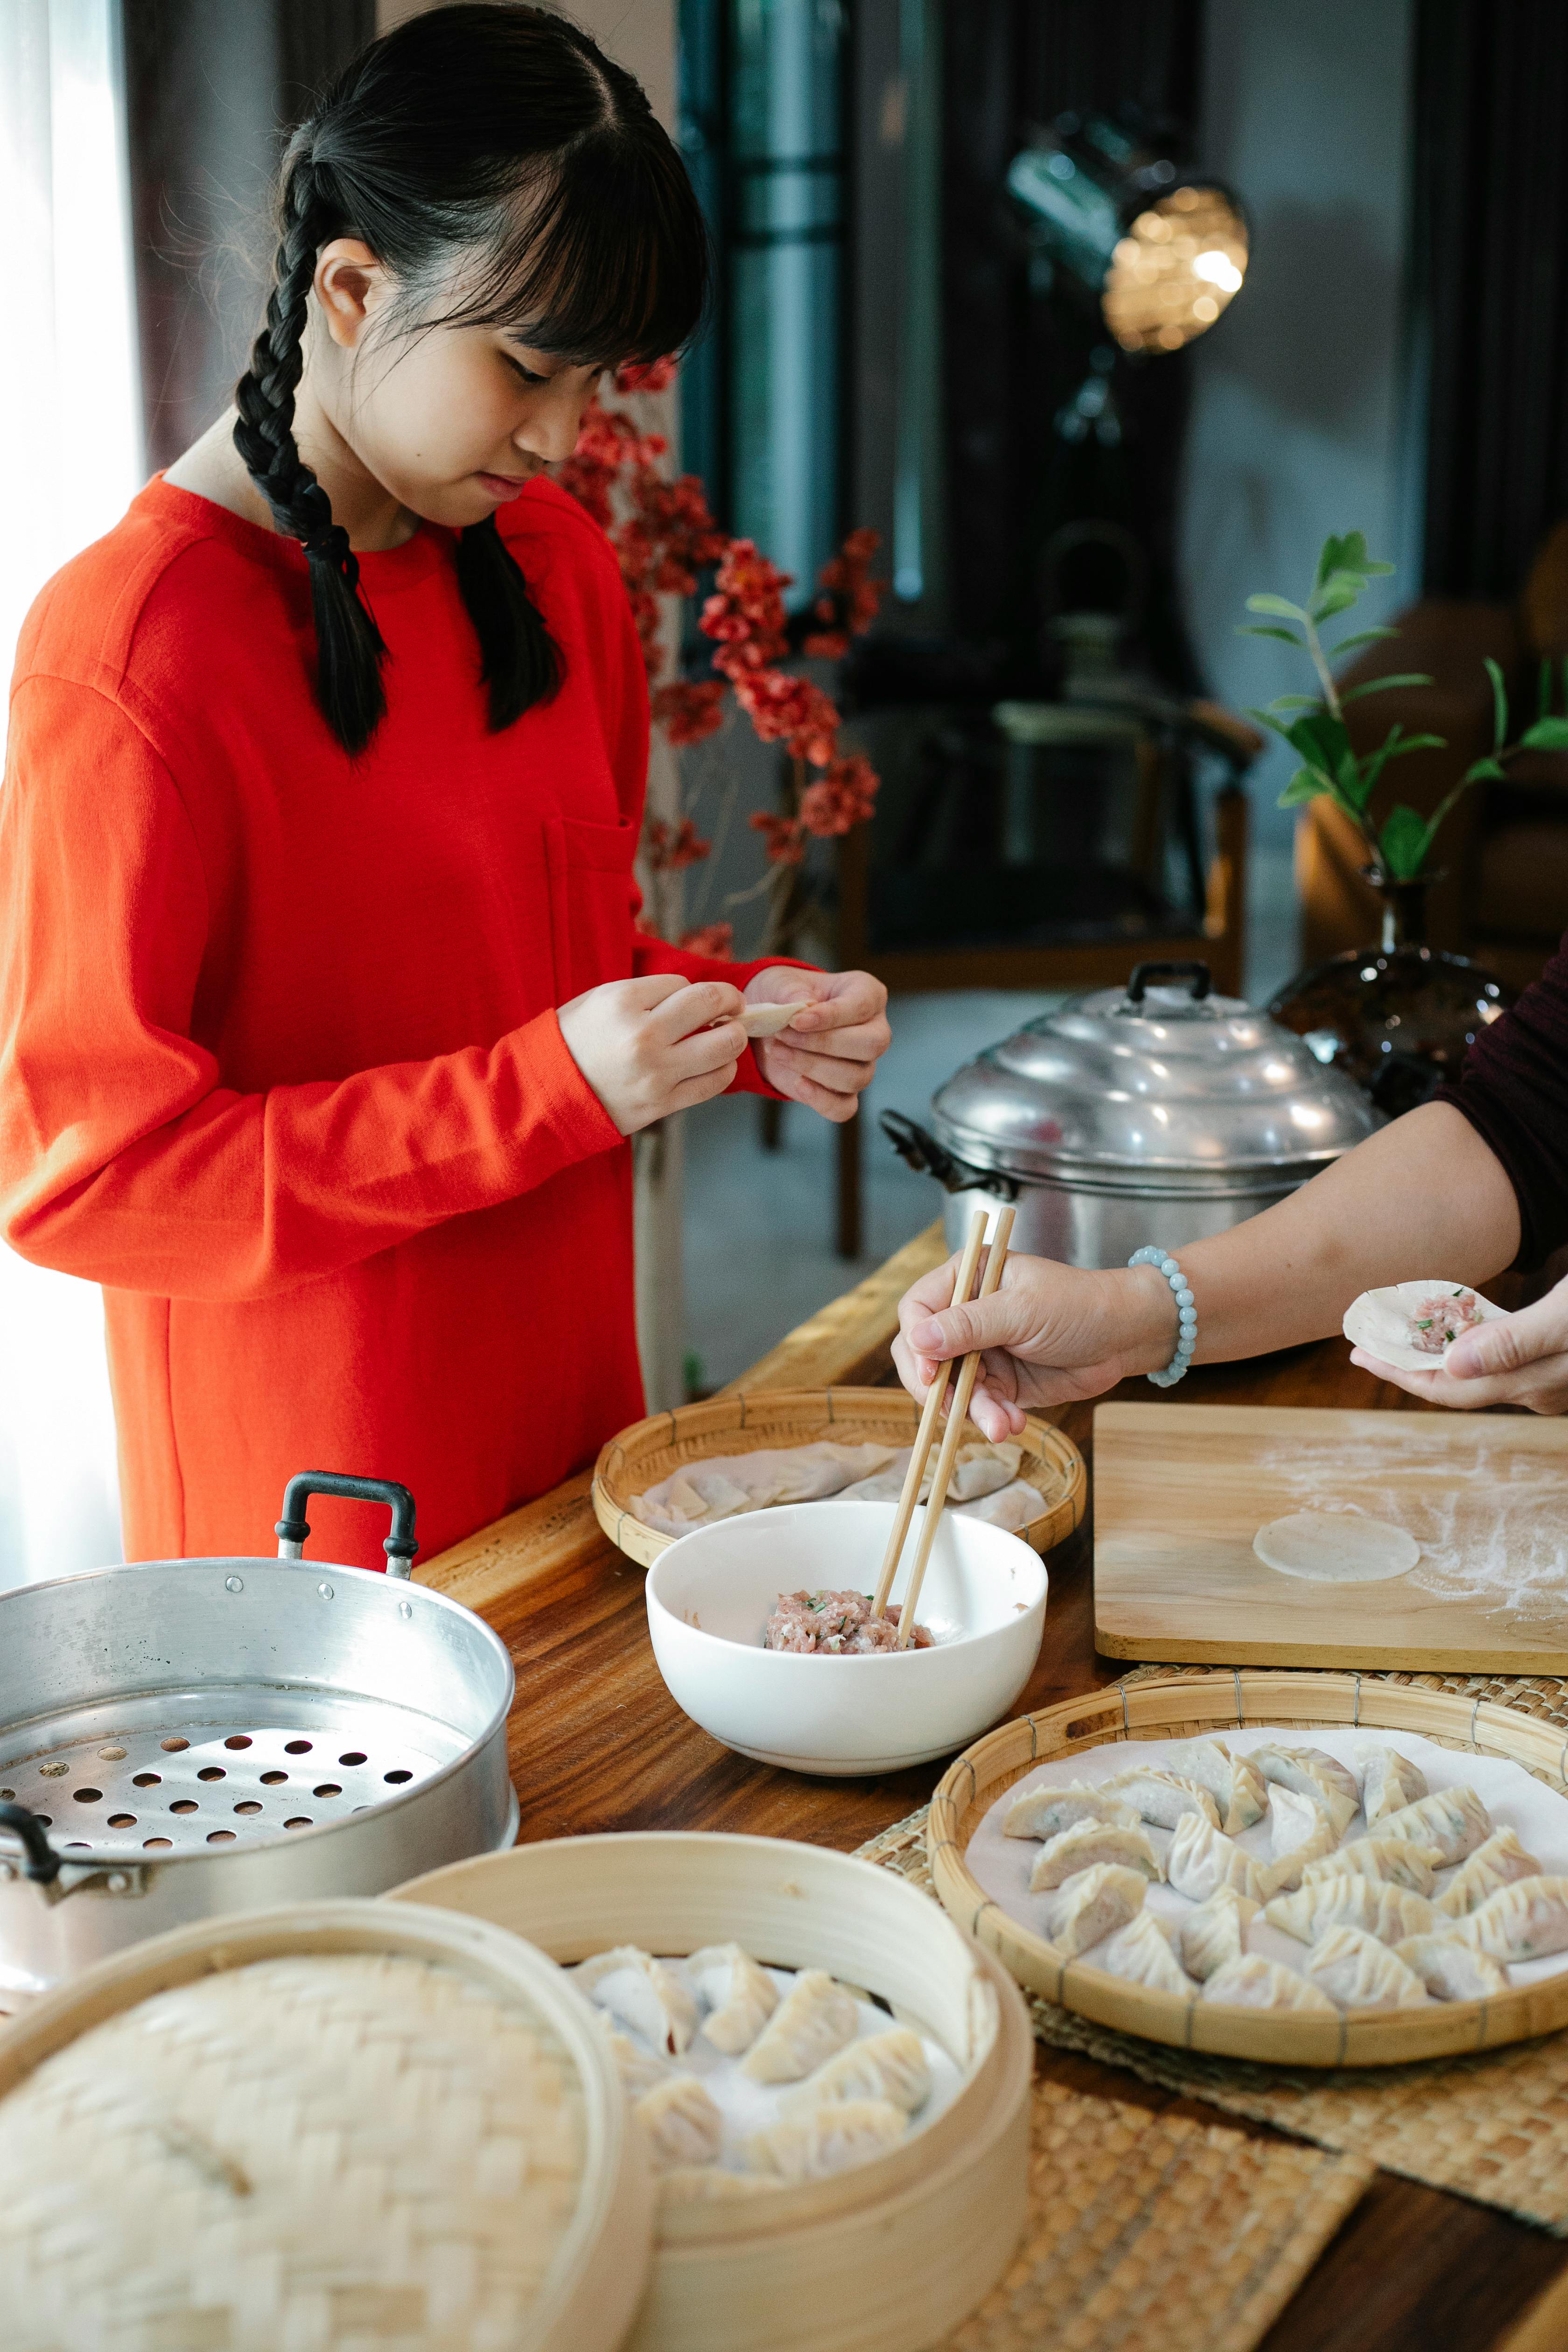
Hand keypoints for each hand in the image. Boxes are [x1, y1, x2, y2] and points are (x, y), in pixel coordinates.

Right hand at [557, 973, 745, 1135]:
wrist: (546, 1094)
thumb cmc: (574, 1042)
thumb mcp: (600, 1001)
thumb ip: (647, 994)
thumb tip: (697, 996)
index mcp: (623, 1002)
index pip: (682, 984)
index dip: (690, 990)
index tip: (689, 998)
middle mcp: (643, 1035)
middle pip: (711, 1004)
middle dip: (731, 1000)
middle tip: (733, 1005)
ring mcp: (655, 1072)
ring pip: (723, 1045)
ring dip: (734, 1036)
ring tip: (728, 1035)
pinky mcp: (662, 1103)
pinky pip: (712, 1084)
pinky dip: (724, 1070)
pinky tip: (717, 1064)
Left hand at [747, 968, 890, 1123]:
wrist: (772, 1023)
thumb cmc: (786, 996)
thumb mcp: (782, 982)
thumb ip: (792, 991)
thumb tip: (803, 1006)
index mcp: (867, 995)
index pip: (863, 1007)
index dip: (831, 1016)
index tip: (797, 1020)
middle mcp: (873, 1031)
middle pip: (870, 1045)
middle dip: (823, 1043)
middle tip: (783, 1034)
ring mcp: (863, 1065)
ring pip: (856, 1077)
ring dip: (811, 1067)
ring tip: (778, 1050)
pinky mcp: (844, 1092)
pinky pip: (844, 1108)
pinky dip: (820, 1100)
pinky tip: (797, 1083)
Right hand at [892, 1251, 1178, 1440]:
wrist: (1124, 1337)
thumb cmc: (1079, 1305)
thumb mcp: (1023, 1310)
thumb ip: (970, 1325)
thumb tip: (918, 1338)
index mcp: (966, 1278)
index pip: (917, 1308)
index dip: (916, 1343)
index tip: (931, 1374)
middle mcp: (966, 1314)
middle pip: (923, 1354)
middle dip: (937, 1387)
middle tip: (952, 1410)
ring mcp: (980, 1350)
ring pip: (950, 1387)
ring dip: (972, 1410)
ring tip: (1001, 1424)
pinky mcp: (998, 1382)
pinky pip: (978, 1405)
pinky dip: (992, 1418)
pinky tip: (1013, 1423)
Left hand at [1350, 1271, 1567, 1412]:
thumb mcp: (1564, 1320)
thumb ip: (1514, 1342)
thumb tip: (1453, 1364)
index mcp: (1531, 1383)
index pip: (1449, 1388)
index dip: (1400, 1373)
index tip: (1359, 1356)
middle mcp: (1537, 1387)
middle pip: (1458, 1381)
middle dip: (1411, 1363)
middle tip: (1370, 1342)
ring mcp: (1549, 1375)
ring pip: (1480, 1368)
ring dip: (1441, 1351)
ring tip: (1404, 1332)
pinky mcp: (1558, 1355)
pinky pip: (1501, 1354)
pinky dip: (1474, 1339)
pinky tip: (1463, 1323)